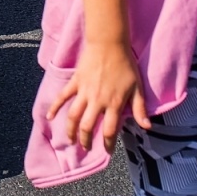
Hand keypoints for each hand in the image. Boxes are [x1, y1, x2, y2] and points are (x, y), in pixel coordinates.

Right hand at [47, 38, 151, 152]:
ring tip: (70, 140)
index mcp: (113, 104)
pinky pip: (63, 96)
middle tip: (86, 148)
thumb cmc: (125, 65)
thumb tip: (147, 127)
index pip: (108, 131)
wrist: (109, 44)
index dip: (107, 144)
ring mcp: (84, 92)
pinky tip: (49, 117)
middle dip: (86, 141)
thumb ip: (140, 108)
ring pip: (73, 116)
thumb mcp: (137, 87)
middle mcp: (97, 101)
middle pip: (87, 127)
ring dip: (70, 130)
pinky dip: (54, 107)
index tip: (107, 151)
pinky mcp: (75, 82)